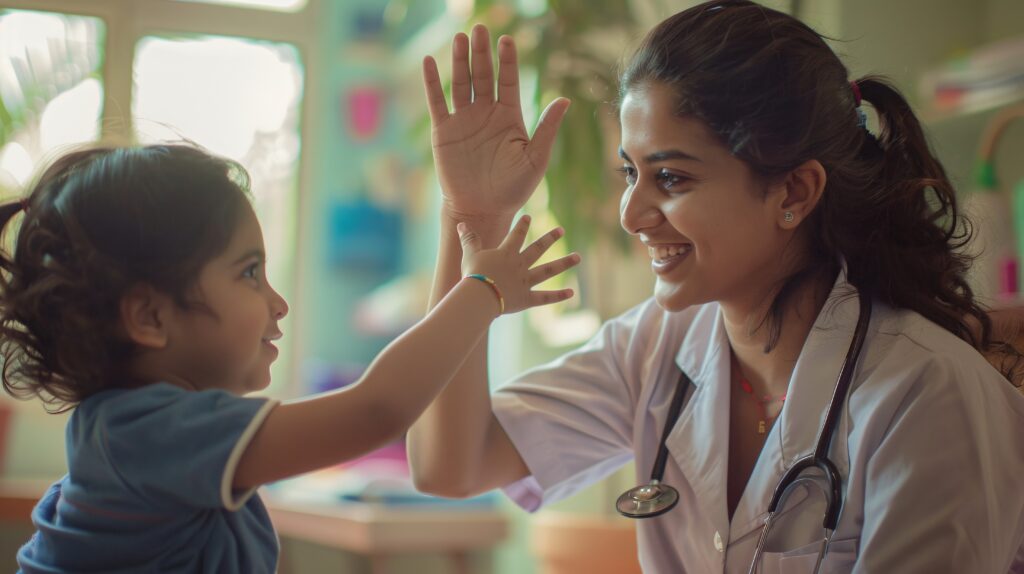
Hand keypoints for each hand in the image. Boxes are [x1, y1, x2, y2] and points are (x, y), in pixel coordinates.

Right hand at [422, 25, 570, 218]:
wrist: (483, 209)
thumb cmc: (513, 189)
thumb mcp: (536, 159)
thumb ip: (547, 129)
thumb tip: (565, 100)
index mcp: (509, 116)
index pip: (508, 81)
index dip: (507, 61)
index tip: (507, 40)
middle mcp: (485, 113)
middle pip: (483, 75)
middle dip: (481, 53)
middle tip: (480, 29)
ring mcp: (463, 120)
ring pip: (461, 83)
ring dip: (459, 61)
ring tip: (460, 38)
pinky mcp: (444, 132)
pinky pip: (437, 102)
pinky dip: (431, 83)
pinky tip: (428, 63)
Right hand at [458, 215, 579, 314]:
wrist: (480, 296)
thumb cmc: (473, 275)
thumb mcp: (469, 255)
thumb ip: (469, 239)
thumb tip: (462, 224)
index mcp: (506, 253)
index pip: (516, 235)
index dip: (522, 225)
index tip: (529, 218)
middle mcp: (519, 265)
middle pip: (538, 248)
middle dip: (550, 238)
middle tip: (561, 230)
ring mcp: (525, 281)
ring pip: (548, 270)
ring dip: (564, 263)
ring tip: (577, 257)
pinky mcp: (527, 299)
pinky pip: (545, 297)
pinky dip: (558, 296)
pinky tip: (571, 293)